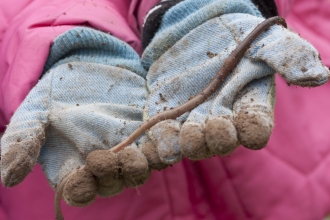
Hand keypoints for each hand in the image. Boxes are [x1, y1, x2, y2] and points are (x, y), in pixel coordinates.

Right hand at [0, 27, 162, 206]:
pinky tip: (172, 135)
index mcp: (76, 167)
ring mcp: (130, 147)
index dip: (83, 187)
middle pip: (116, 182)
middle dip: (119, 173)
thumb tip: (8, 178)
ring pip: (143, 167)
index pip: (81, 190)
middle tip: (121, 155)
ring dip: (147, 162)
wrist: (85, 66)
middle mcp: (105, 163)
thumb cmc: (54, 94)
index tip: (83, 173)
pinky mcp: (149, 129)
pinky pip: (162, 142)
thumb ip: (23, 142)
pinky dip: (167, 142)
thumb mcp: (34, 114)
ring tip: (148, 152)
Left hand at [141, 13, 328, 162]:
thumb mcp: (264, 42)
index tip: (251, 129)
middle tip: (209, 124)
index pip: (255, 128)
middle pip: (219, 142)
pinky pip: (162, 137)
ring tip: (179, 134)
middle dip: (214, 137)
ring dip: (184, 143)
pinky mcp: (167, 117)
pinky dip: (157, 142)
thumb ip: (288, 57)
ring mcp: (192, 122)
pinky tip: (151, 141)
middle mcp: (222, 122)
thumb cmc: (237, 38)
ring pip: (189, 144)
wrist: (198, 32)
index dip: (253, 131)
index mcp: (249, 108)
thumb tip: (318, 76)